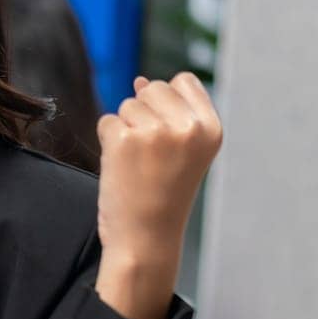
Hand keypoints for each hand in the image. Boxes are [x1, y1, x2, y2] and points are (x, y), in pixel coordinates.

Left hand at [93, 72, 221, 318]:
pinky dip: (108, 142)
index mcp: (211, 128)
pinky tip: (122, 168)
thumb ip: (169, 112)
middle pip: (152, 87)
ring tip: (137, 165)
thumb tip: (139, 80)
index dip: (166, 104)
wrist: (145, 239)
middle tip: (150, 157)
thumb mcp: (181, 151)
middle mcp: (188, 127)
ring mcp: (156, 131)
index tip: (167, 139)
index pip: (183, 81)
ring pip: (127, 104)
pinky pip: (107, 122)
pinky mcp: (124, 139)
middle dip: (143, 115)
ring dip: (125, 130)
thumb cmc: (162, 196)